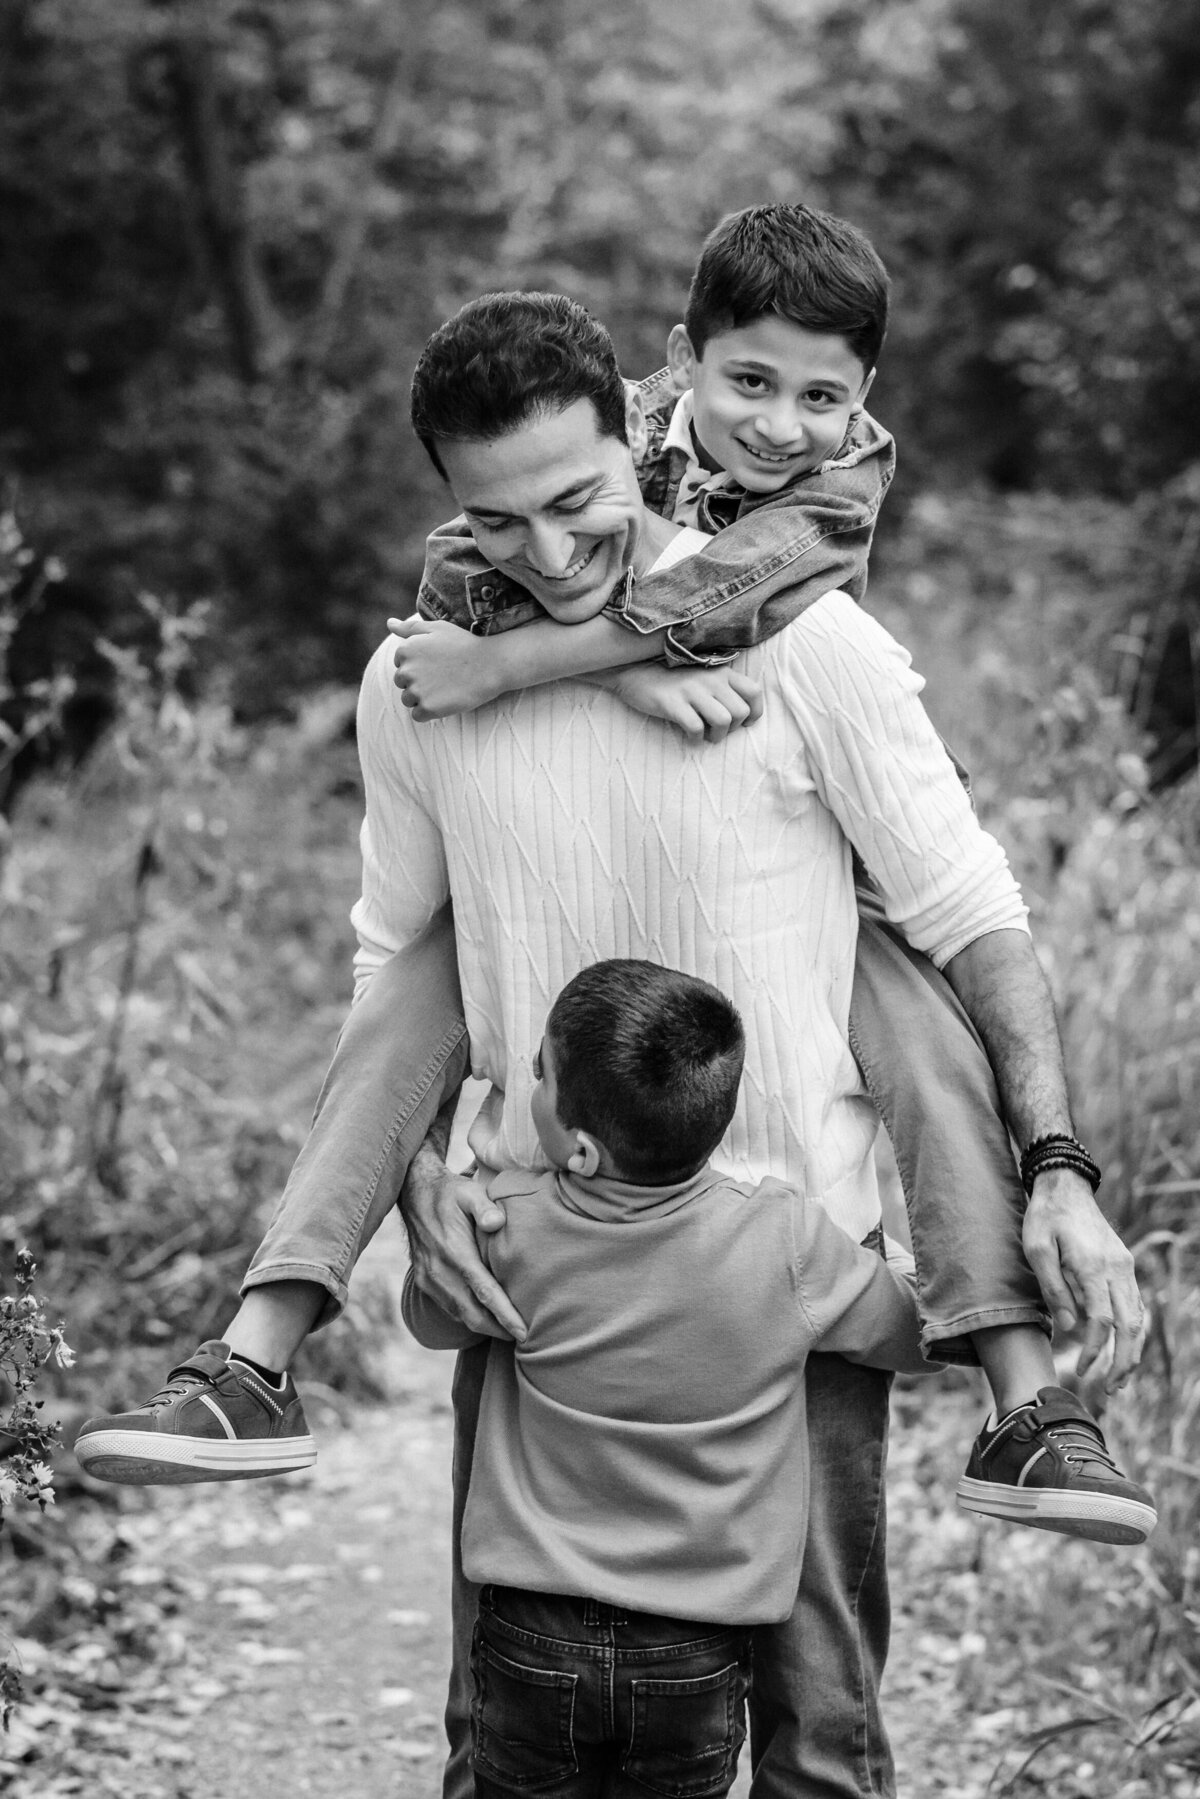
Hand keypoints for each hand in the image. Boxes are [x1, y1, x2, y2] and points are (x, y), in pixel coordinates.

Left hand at [388, 615, 500, 720]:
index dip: (420, 665)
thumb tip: (389, 623)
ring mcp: (416, 691)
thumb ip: (409, 628)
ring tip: (444, 688)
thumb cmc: (464, 643)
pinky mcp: (427, 708)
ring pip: (408, 700)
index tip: (438, 663)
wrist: (490, 664)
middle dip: (418, 682)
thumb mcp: (437, 628)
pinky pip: (418, 715)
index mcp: (405, 650)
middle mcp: (406, 671)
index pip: (400, 664)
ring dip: (423, 698)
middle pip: (402, 683)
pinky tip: (445, 701)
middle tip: (443, 676)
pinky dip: (429, 712)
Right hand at [399, 1141, 526, 1340]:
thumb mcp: (470, 1191)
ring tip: (508, 1331)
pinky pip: (449, 1307)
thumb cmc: (451, 1193)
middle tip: (523, 1337)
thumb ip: (484, 1207)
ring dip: (483, 1326)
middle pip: (472, 1314)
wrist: (413, 1192)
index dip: (505, 1315)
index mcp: (455, 1252)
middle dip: (497, 1330)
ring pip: (459, 1315)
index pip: (484, 1292)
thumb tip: (497, 1223)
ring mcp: (429, 1278)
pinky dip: (467, 1316)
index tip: (523, 1332)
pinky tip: (484, 1316)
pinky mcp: (424, 1281)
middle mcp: (440, 1271)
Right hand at [601, 664, 763, 741]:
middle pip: (740, 712)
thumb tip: (740, 714)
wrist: (635, 672)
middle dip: (732, 730)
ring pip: (723, 721)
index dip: (754, 713)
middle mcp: (710, 679)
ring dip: (716, 736)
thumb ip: (722, 688)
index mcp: (721, 672)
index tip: (742, 724)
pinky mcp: (673, 703)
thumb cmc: (672, 680)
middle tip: (716, 732)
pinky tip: (688, 737)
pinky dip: (695, 739)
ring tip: (705, 737)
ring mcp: (691, 691)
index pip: (754, 692)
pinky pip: (696, 727)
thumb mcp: (702, 677)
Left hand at [1022, 1167, 1145, 1389]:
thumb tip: (1068, 1328)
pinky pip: (1135, 1303)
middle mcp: (1117, 1268)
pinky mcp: (1125, 1264)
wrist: (1065, 1186)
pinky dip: (1133, 1330)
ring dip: (1132, 1350)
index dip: (1097, 1350)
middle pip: (1131, 1325)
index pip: (1103, 1320)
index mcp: (1093, 1266)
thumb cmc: (1044, 1218)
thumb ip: (1053, 1288)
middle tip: (1113, 1389)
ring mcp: (1125, 1266)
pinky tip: (1124, 1347)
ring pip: (1139, 1317)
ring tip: (1120, 1378)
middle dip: (1124, 1361)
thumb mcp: (1036, 1249)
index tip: (1085, 1371)